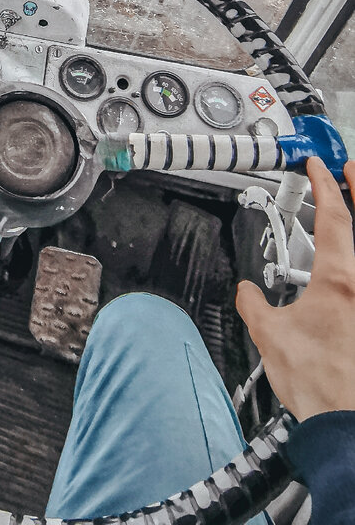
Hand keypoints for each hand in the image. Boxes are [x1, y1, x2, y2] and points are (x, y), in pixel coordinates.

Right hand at [236, 157, 354, 421]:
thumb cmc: (320, 385)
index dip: (325, 184)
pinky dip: (354, 269)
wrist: (348, 427)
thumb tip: (248, 293)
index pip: (334, 217)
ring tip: (351, 212)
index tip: (319, 165)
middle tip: (353, 169)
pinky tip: (347, 274)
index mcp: (340, 280)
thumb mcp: (271, 336)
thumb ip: (255, 304)